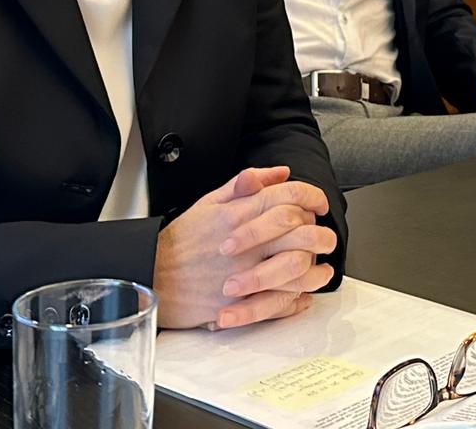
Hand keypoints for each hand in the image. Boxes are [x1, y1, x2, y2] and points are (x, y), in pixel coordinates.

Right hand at [151, 166, 336, 330]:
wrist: (152, 276)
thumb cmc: (181, 241)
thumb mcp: (210, 201)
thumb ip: (246, 184)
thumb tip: (280, 173)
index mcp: (238, 213)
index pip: (288, 196)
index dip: (311, 196)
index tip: (318, 204)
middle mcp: (244, 241)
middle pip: (298, 230)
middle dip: (319, 232)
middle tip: (323, 235)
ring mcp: (243, 272)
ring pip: (295, 266)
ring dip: (314, 266)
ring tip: (319, 264)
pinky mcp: (239, 302)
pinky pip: (280, 300)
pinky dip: (298, 296)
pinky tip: (304, 291)